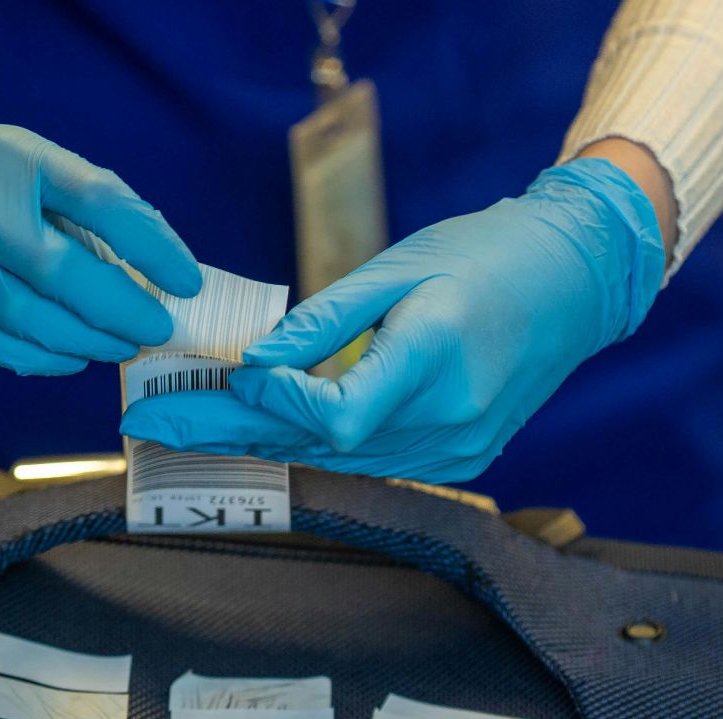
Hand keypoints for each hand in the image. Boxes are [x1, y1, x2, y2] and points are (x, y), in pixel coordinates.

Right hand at [0, 90, 199, 374]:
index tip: (188, 281)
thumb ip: (92, 207)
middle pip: (60, 271)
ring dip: (88, 340)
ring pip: (29, 319)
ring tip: (121, 344)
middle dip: (121, 309)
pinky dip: (44, 359)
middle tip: (157, 328)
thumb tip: (164, 267)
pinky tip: (74, 356)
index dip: (150, 244)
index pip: (95, 198)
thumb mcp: (32, 168)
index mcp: (10, 158)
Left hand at [119, 158, 664, 481]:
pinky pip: (370, 460)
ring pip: (338, 460)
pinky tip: (264, 428)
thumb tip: (252, 364)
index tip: (226, 377)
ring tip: (188, 425)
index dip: (273, 406)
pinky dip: (315, 443)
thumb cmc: (484, 255)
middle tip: (148, 422)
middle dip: (229, 430)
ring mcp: (458, 448)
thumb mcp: (397, 269)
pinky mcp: (460, 457)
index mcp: (434, 360)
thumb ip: (324, 323)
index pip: (335, 417)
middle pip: (319, 446)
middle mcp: (448, 419)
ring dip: (264, 441)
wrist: (573, 283)